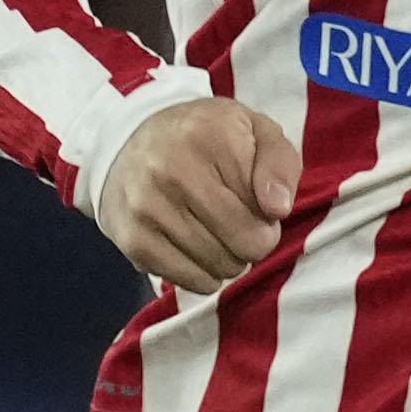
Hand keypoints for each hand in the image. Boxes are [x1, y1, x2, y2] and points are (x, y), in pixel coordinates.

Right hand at [96, 97, 299, 294]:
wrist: (133, 141)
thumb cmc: (208, 139)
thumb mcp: (256, 131)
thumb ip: (279, 164)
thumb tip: (277, 209)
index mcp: (207, 139)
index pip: (262, 211)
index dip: (270, 217)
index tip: (257, 204)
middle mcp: (169, 171)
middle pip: (243, 245)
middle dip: (253, 242)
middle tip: (239, 222)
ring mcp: (145, 207)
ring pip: (218, 267)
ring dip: (228, 259)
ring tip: (216, 231)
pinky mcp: (131, 239)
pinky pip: (187, 280)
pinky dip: (202, 274)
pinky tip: (195, 247)